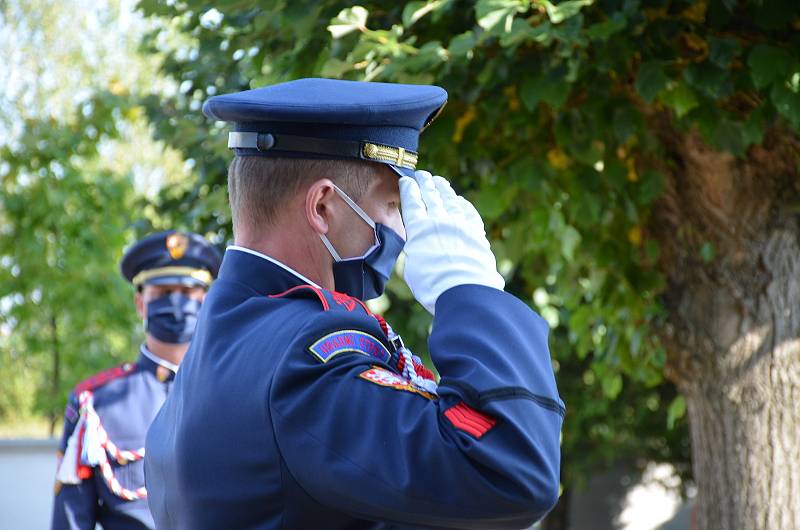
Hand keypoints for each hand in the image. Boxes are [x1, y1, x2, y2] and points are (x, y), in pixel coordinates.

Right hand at [399, 170, 504, 313]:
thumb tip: (422, 243)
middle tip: (422, 174)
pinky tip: (460, 201)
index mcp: (419, 228)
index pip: (412, 202)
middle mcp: (439, 221)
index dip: (409, 189)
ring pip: (450, 200)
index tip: (406, 180)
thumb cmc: (432, 284)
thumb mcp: (412, 266)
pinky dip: (463, 205)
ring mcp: (460, 224)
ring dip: (444, 189)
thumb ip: (416, 248)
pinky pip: (469, 212)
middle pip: (431, 196)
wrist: (463, 288)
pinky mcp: (476, 232)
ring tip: (440, 181)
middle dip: (426, 183)